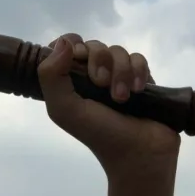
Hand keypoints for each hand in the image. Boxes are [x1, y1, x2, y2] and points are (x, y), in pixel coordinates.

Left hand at [38, 33, 180, 182]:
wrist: (139, 154)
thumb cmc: (100, 135)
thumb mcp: (64, 110)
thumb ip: (51, 75)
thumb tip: (64, 41)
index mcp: (72, 83)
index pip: (67, 46)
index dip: (72, 45)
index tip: (79, 60)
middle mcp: (94, 78)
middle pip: (95, 46)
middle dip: (100, 62)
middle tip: (102, 86)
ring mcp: (120, 78)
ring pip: (119, 51)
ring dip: (121, 72)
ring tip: (123, 98)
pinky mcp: (142, 81)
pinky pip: (139, 59)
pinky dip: (139, 71)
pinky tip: (139, 90)